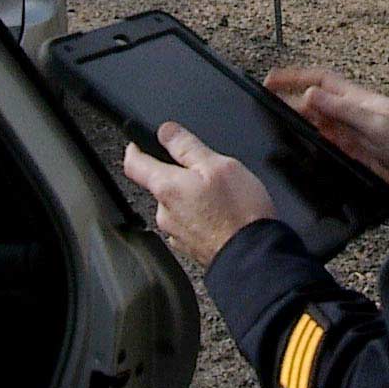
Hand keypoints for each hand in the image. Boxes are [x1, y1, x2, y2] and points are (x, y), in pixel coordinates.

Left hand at [121, 122, 276, 266]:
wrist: (254, 256)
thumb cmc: (240, 213)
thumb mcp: (218, 165)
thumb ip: (187, 146)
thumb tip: (166, 131)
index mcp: (167, 187)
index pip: (134, 163)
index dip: (135, 148)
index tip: (139, 143)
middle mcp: (165, 212)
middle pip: (159, 185)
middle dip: (178, 176)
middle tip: (205, 172)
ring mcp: (176, 232)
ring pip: (176, 206)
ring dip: (191, 198)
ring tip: (221, 197)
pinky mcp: (190, 247)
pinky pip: (189, 224)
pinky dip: (201, 217)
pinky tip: (222, 216)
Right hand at [265, 67, 388, 194]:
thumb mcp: (377, 125)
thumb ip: (343, 111)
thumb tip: (309, 94)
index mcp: (358, 99)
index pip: (321, 80)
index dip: (295, 77)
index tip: (270, 80)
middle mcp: (354, 114)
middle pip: (315, 103)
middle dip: (290, 101)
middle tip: (264, 107)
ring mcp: (355, 134)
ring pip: (319, 124)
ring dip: (299, 122)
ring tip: (275, 127)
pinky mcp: (357, 154)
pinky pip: (329, 145)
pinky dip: (313, 144)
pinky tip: (301, 150)